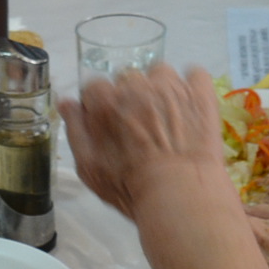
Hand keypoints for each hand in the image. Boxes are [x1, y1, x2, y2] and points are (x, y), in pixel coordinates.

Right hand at [60, 62, 233, 222]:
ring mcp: (171, 85)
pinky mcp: (201, 92)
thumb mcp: (88, 167)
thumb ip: (75, 130)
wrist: (181, 195)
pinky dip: (192, 86)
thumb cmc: (130, 187)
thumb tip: (67, 101)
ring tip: (167, 116)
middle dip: (130, 98)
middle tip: (139, 127)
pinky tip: (191, 106)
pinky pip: (195, 74)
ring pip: (160, 73)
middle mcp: (136, 85)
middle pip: (127, 80)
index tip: (109, 124)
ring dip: (160, 88)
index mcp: (106, 101)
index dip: (100, 106)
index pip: (95, 88)